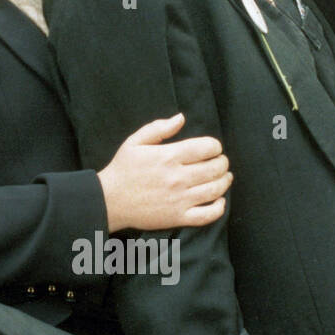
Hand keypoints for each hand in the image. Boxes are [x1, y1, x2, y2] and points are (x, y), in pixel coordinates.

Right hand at [98, 113, 230, 231]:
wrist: (109, 200)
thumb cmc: (122, 169)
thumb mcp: (134, 142)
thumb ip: (158, 128)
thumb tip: (181, 118)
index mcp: (168, 156)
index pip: (207, 147)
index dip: (215, 146)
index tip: (212, 148)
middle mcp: (177, 177)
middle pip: (215, 168)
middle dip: (222, 162)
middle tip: (220, 162)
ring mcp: (179, 199)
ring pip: (216, 189)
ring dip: (225, 181)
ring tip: (224, 177)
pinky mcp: (178, 217)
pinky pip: (208, 215)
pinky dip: (220, 207)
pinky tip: (219, 200)